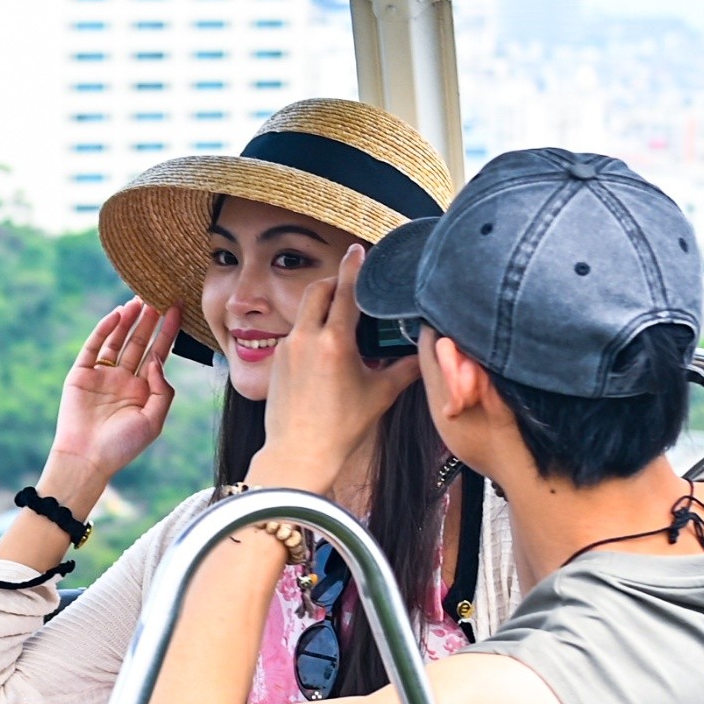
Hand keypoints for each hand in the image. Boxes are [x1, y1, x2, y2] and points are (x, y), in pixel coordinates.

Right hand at [47, 299, 178, 485]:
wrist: (87, 459)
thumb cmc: (122, 446)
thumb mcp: (153, 421)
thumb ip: (162, 390)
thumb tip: (157, 360)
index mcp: (142, 390)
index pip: (158, 354)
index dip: (168, 332)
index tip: (178, 309)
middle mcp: (123, 379)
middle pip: (139, 342)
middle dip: (149, 320)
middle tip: (159, 295)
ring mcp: (101, 376)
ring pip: (117, 340)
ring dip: (128, 320)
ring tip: (138, 299)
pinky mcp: (80, 375)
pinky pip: (93, 347)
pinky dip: (104, 330)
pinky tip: (116, 315)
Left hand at [249, 247, 418, 493]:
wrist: (299, 454)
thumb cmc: (341, 428)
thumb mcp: (380, 395)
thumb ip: (405, 369)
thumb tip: (426, 354)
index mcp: (334, 342)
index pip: (345, 291)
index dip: (354, 267)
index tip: (359, 250)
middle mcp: (306, 338)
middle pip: (318, 291)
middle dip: (334, 283)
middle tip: (351, 287)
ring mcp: (287, 349)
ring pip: (304, 312)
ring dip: (321, 307)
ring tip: (341, 321)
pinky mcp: (277, 361)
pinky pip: (295, 333)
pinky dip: (310, 331)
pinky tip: (324, 349)